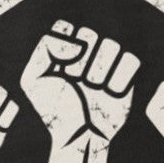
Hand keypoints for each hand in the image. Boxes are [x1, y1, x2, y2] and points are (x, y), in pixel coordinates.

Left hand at [22, 21, 138, 162]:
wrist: (79, 136)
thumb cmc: (55, 109)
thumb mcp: (33, 80)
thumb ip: (45, 49)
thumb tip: (79, 44)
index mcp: (64, 48)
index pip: (65, 27)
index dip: (62, 49)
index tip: (58, 70)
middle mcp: (87, 51)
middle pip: (90, 34)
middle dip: (79, 64)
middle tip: (75, 83)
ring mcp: (109, 62)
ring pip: (111, 45)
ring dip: (99, 72)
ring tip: (92, 90)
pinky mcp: (127, 76)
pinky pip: (130, 60)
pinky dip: (118, 79)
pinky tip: (109, 94)